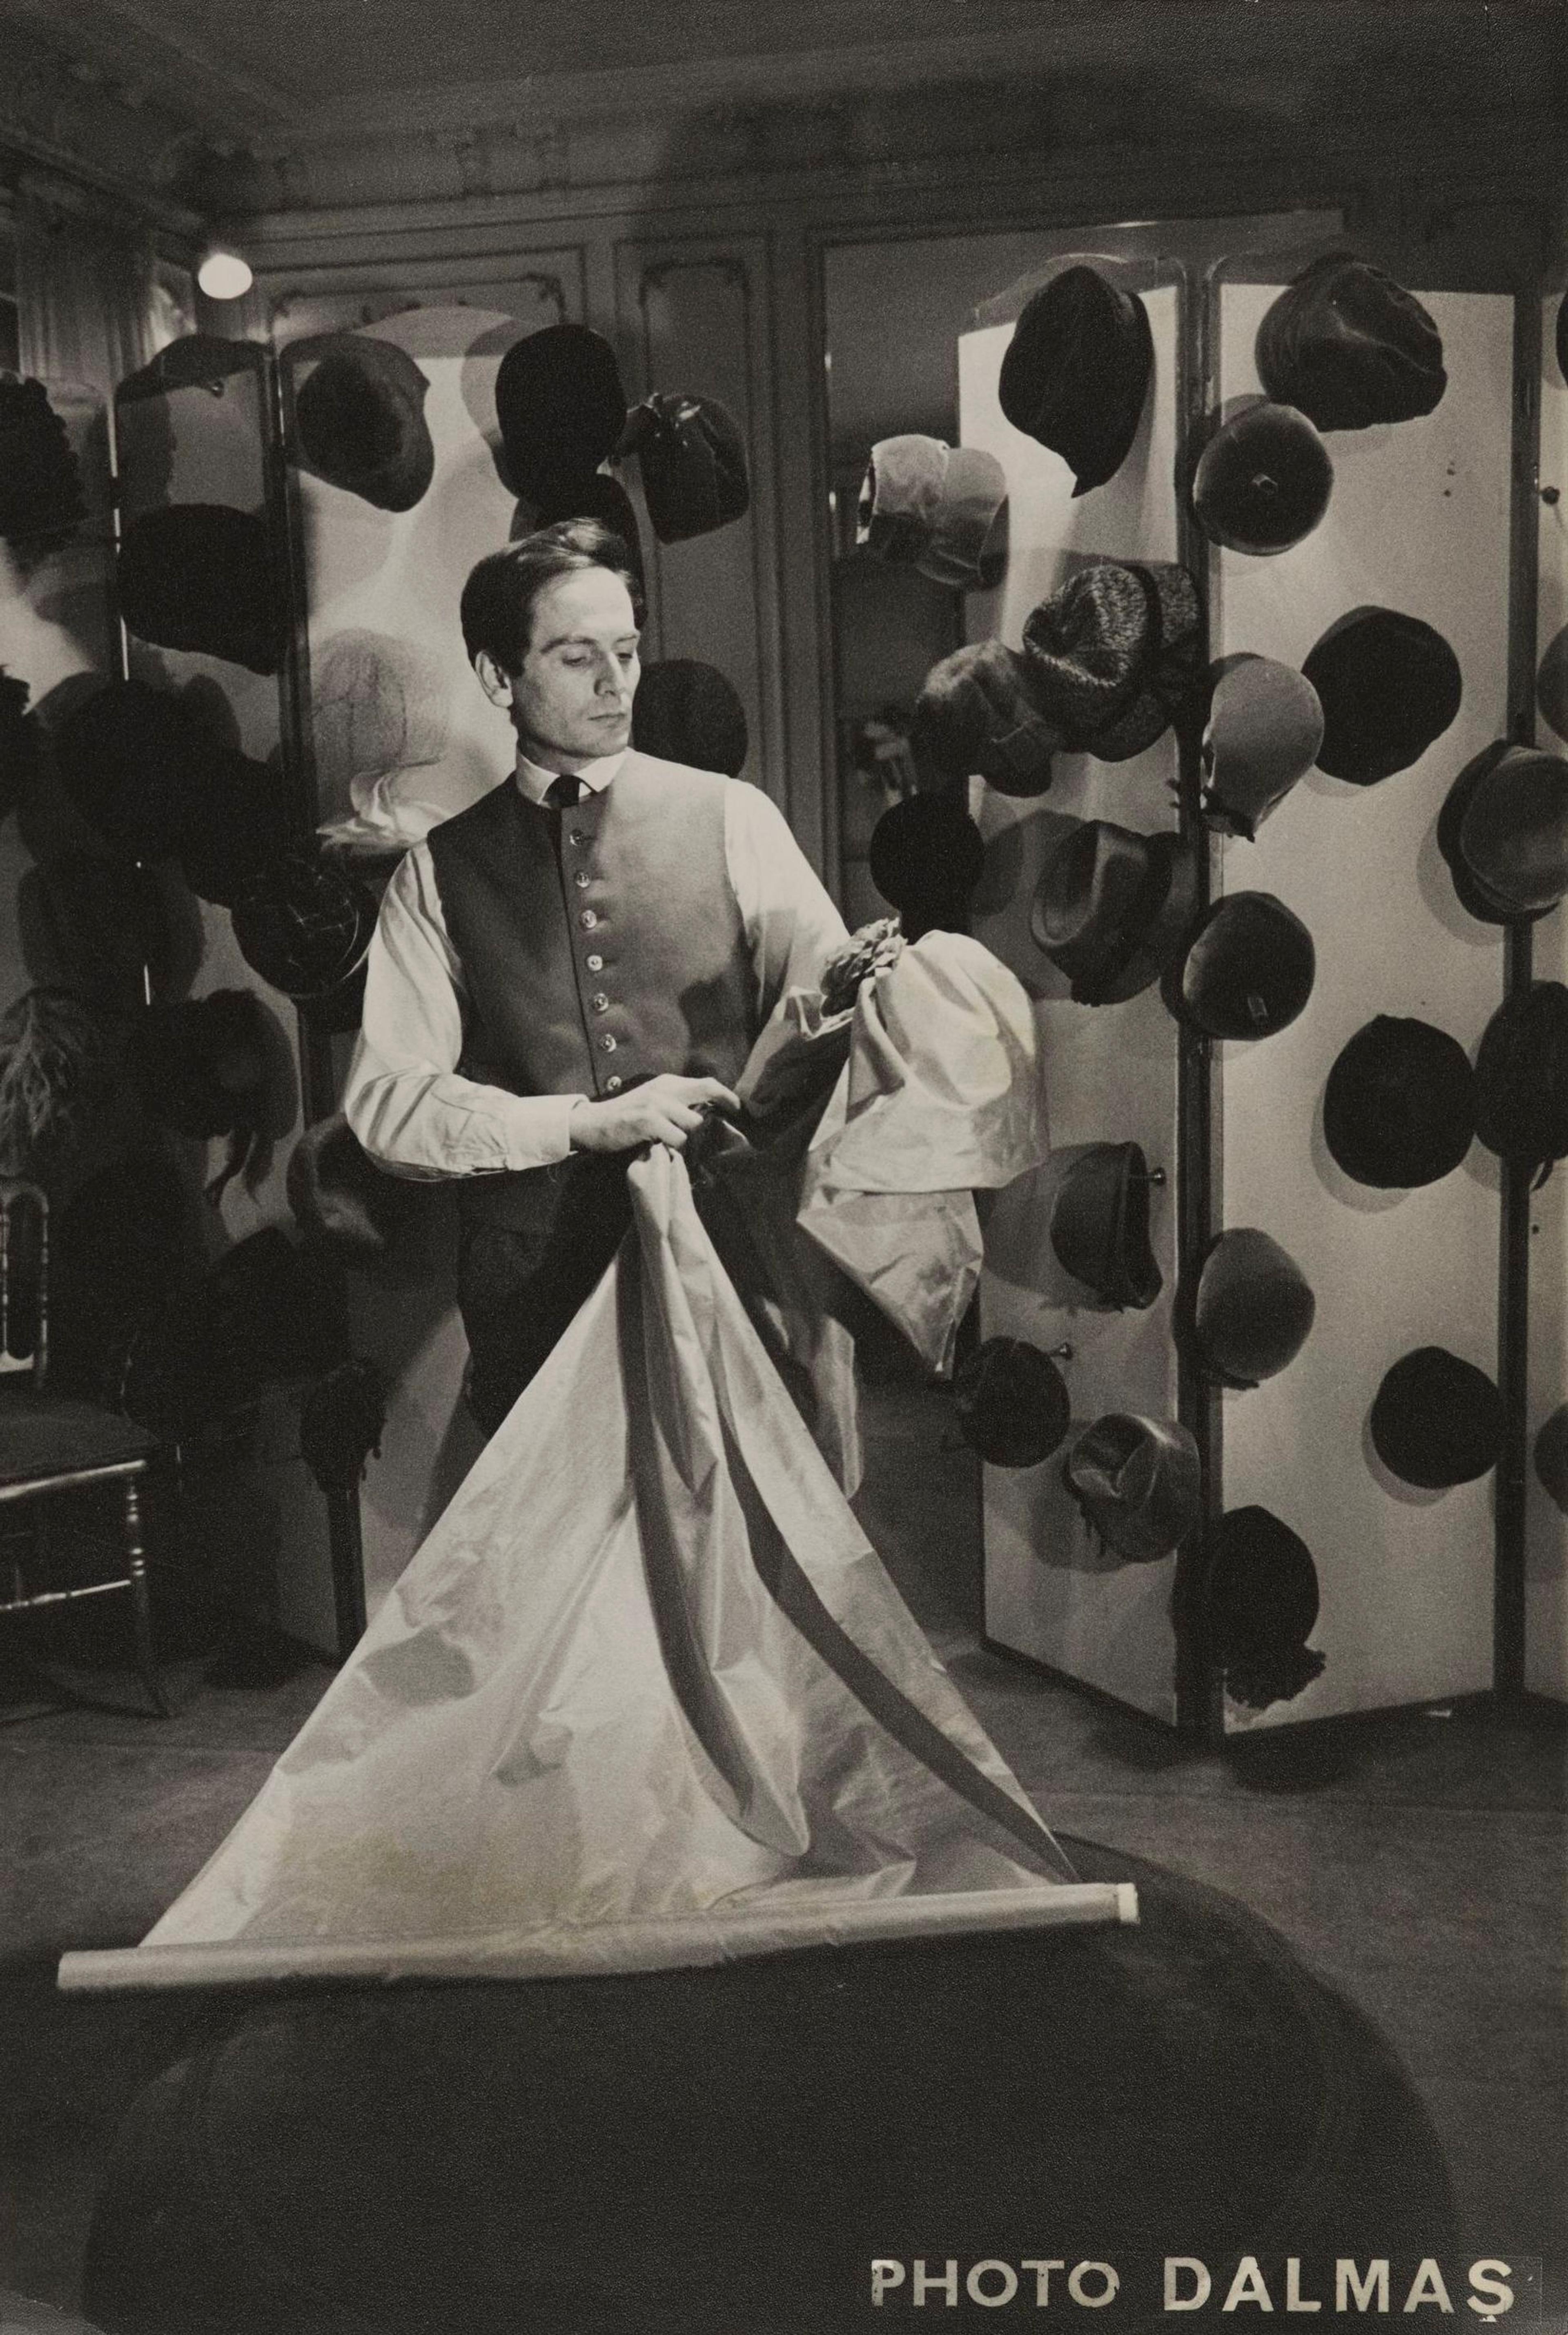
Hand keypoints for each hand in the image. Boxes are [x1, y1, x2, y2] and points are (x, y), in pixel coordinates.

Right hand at [568, 1074, 739, 1154]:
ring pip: (692, 1123)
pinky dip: (674, 1146)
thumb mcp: (652, 1103)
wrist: (593, 1123)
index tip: (737, 1108)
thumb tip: (703, 1115)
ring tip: (674, 1143)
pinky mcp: (647, 1120)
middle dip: (714, 1116)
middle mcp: (664, 1089)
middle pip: (705, 1096)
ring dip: (688, 1137)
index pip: (706, 1084)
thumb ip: (675, 1104)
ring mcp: (655, 1104)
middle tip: (718, 1132)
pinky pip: (676, 1137)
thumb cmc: (625, 1117)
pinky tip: (661, 1147)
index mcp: (667, 1083)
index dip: (726, 1095)